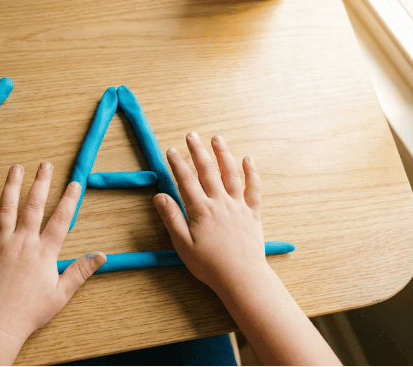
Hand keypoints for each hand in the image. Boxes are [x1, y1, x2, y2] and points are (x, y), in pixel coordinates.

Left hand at [0, 162, 105, 364]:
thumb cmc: (29, 311)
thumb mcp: (61, 294)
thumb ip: (80, 272)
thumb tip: (101, 255)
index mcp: (44, 252)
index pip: (61, 220)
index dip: (69, 200)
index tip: (74, 183)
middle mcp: (23, 242)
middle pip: (34, 206)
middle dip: (41, 183)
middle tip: (45, 165)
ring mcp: (0, 244)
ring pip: (7, 208)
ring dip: (12, 186)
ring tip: (16, 167)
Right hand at [154, 133, 340, 364]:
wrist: (242, 277)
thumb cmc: (209, 265)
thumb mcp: (183, 244)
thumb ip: (171, 218)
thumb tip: (159, 196)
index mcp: (201, 210)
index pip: (186, 180)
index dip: (177, 163)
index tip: (170, 150)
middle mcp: (220, 203)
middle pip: (208, 171)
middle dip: (198, 151)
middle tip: (191, 135)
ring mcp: (238, 207)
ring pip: (231, 174)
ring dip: (223, 154)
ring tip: (217, 138)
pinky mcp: (252, 214)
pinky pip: (253, 189)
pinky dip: (252, 173)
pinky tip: (248, 159)